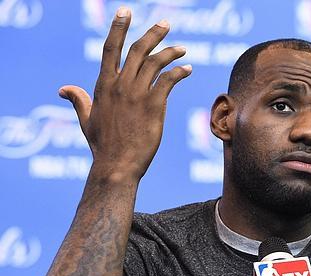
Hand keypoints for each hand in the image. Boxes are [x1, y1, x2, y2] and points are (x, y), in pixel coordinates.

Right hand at [59, 7, 190, 179]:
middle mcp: (120, 85)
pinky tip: (187, 70)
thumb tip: (63, 89)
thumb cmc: (103, 145)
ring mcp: (137, 94)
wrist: (117, 165)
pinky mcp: (154, 105)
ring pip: (155, 62)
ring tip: (182, 49)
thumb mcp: (86, 120)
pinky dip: (178, 72)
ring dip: (170, 52)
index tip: (125, 11)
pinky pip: (168, 80)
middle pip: (137, 49)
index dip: (118, 27)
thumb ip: (79, 100)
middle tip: (165, 23)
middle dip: (153, 33)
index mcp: (103, 85)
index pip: (110, 48)